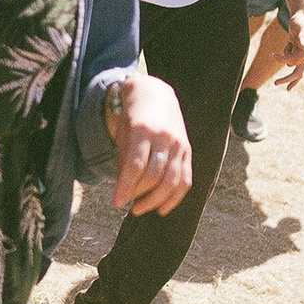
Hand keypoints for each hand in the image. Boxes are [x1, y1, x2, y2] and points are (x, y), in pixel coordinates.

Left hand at [106, 74, 191, 215]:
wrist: (155, 94)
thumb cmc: (132, 118)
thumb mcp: (122, 134)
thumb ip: (124, 161)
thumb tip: (124, 194)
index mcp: (142, 130)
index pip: (135, 165)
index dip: (125, 187)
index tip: (116, 203)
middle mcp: (163, 137)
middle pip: (154, 175)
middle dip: (139, 195)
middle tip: (128, 205)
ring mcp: (179, 144)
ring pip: (171, 180)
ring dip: (155, 200)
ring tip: (139, 209)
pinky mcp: (187, 151)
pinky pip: (185, 180)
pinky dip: (174, 198)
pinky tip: (162, 209)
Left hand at [271, 9, 303, 86]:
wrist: (300, 17)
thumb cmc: (299, 22)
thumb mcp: (300, 28)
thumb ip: (301, 37)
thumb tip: (302, 47)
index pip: (295, 60)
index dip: (283, 58)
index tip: (272, 55)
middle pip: (297, 72)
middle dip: (286, 78)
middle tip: (275, 84)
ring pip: (295, 70)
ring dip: (285, 57)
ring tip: (289, 41)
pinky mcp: (300, 55)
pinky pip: (292, 62)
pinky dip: (287, 55)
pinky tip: (290, 42)